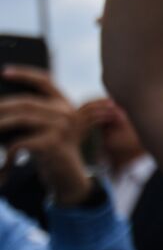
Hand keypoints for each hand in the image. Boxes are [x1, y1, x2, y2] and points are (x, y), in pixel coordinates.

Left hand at [0, 67, 92, 205]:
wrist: (69, 177)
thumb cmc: (52, 152)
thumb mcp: (47, 130)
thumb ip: (33, 116)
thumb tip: (3, 108)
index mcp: (65, 105)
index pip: (45, 81)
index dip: (25, 74)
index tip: (4, 71)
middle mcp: (66, 113)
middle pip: (26, 102)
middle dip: (2, 107)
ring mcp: (62, 127)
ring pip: (21, 119)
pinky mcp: (53, 143)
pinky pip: (20, 141)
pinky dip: (8, 149)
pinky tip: (7, 157)